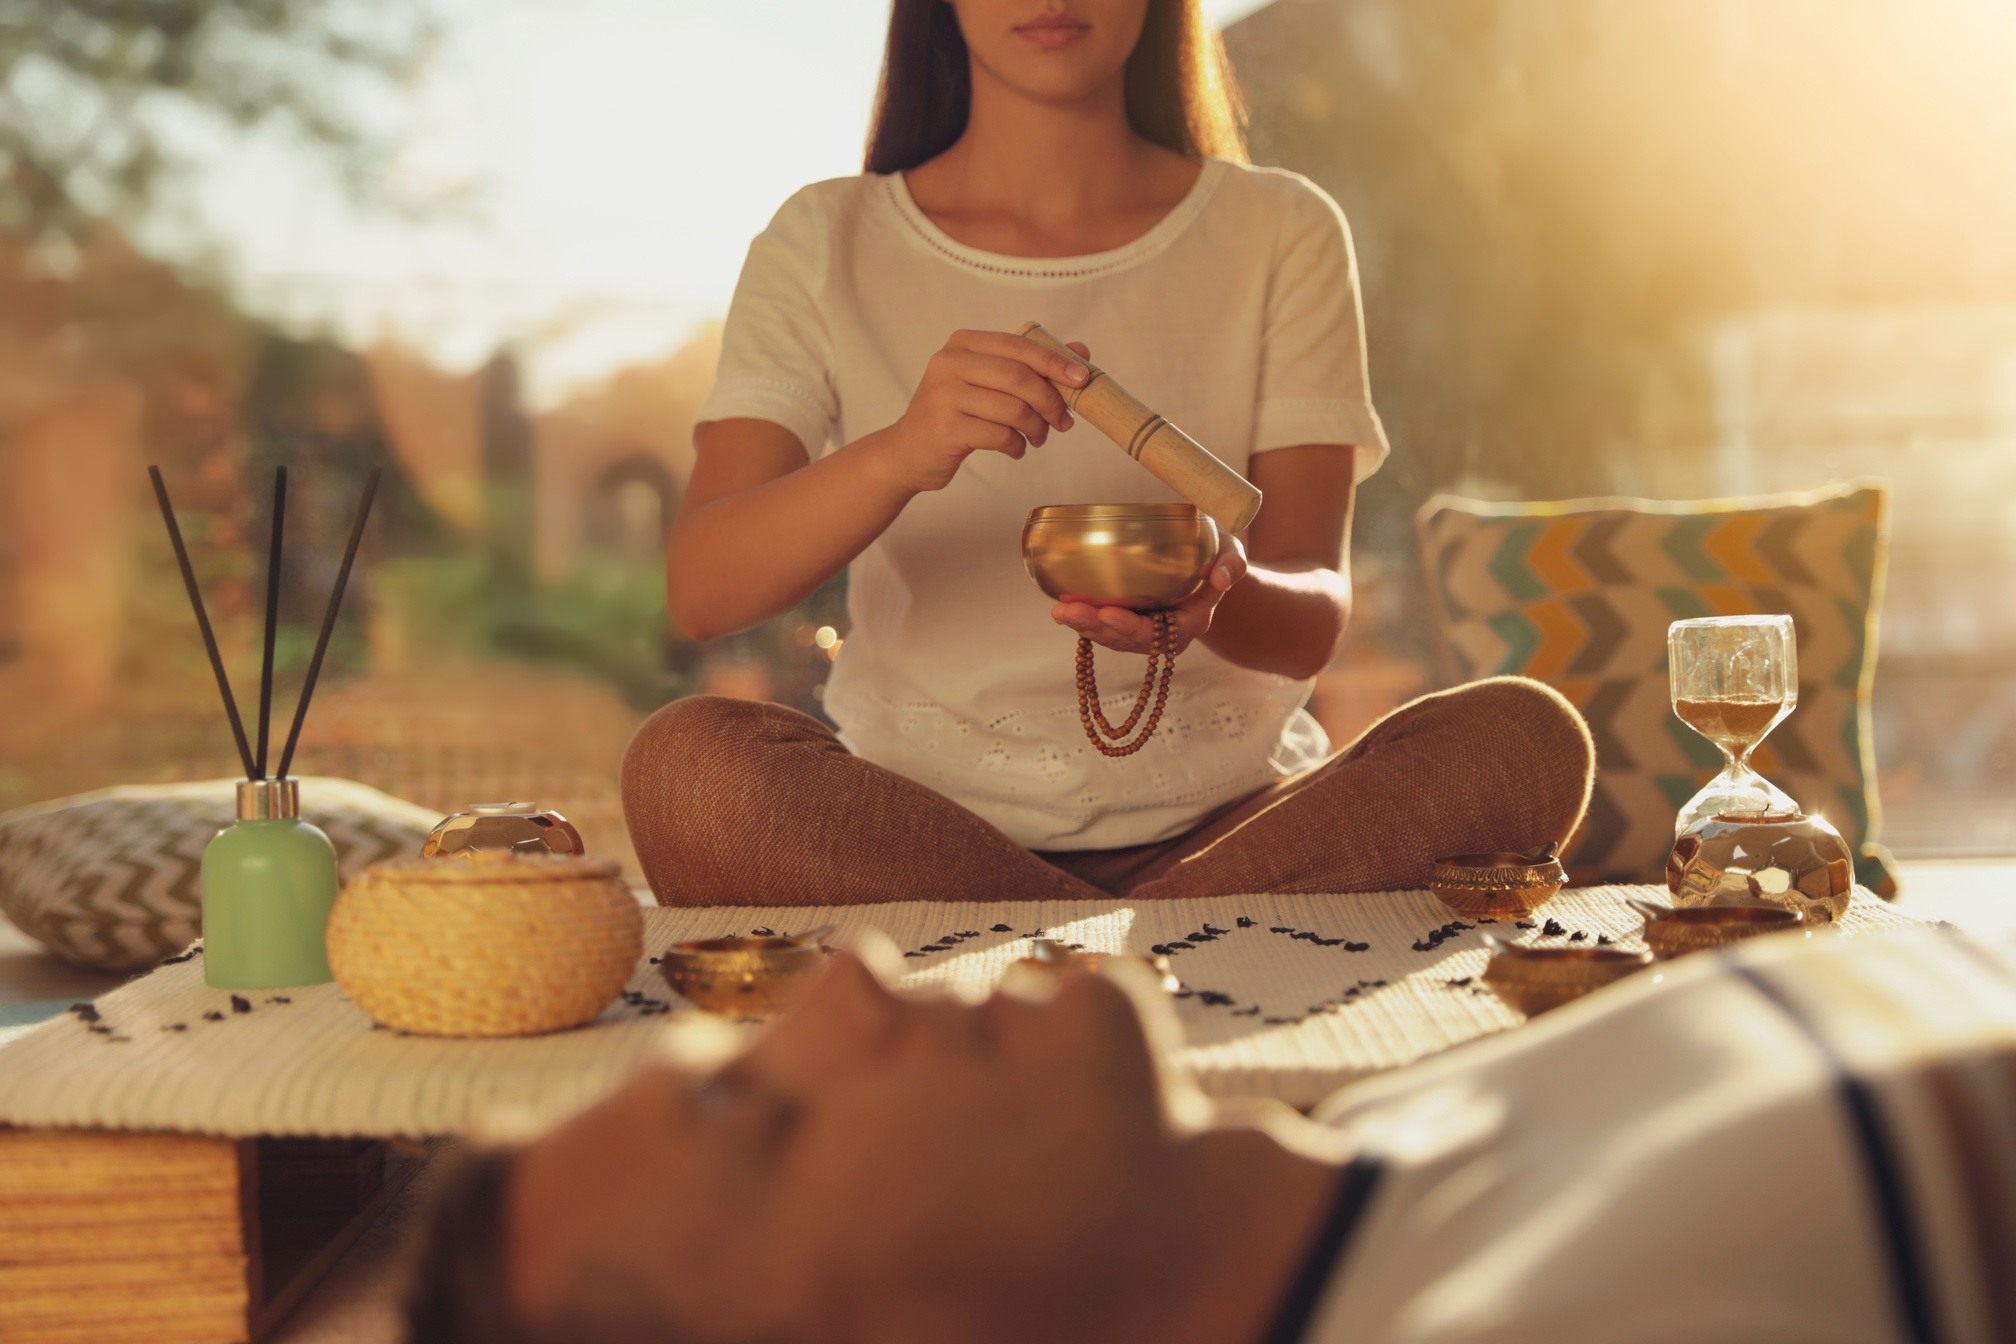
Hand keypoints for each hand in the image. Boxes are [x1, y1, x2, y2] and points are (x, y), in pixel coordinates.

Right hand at [867, 330, 1091, 492]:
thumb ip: (1030, 365)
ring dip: (1037, 428)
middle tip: (1064, 422)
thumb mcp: (988, 383)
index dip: (1055, 362)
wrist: (908, 451)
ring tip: (1037, 438)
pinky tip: (1015, 449)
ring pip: (1013, 409)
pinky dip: (1017, 446)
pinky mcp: (945, 428)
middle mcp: (948, 362)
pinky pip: (1000, 435)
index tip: (1083, 380)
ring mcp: (943, 394)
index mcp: (963, 343)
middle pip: (1019, 377)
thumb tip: (1081, 350)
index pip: (1019, 346)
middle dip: (1051, 402)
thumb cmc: (956, 413)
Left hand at [1051, 531, 1248, 655]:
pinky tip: (1062, 606)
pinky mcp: (1129, 621)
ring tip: (1059, 611)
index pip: (1160, 634)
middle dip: (1096, 628)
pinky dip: (1083, 618)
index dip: (1131, 627)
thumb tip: (1221, 576)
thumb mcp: (1231, 554)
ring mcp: (1145, 630)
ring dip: (1083, 626)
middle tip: (1068, 612)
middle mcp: (1165, 635)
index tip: (1108, 613)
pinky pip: (1104, 626)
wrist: (1208, 564)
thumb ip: (1232, 564)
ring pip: (1111, 636)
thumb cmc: (1218, 556)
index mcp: (1191, 623)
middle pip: (1127, 640)